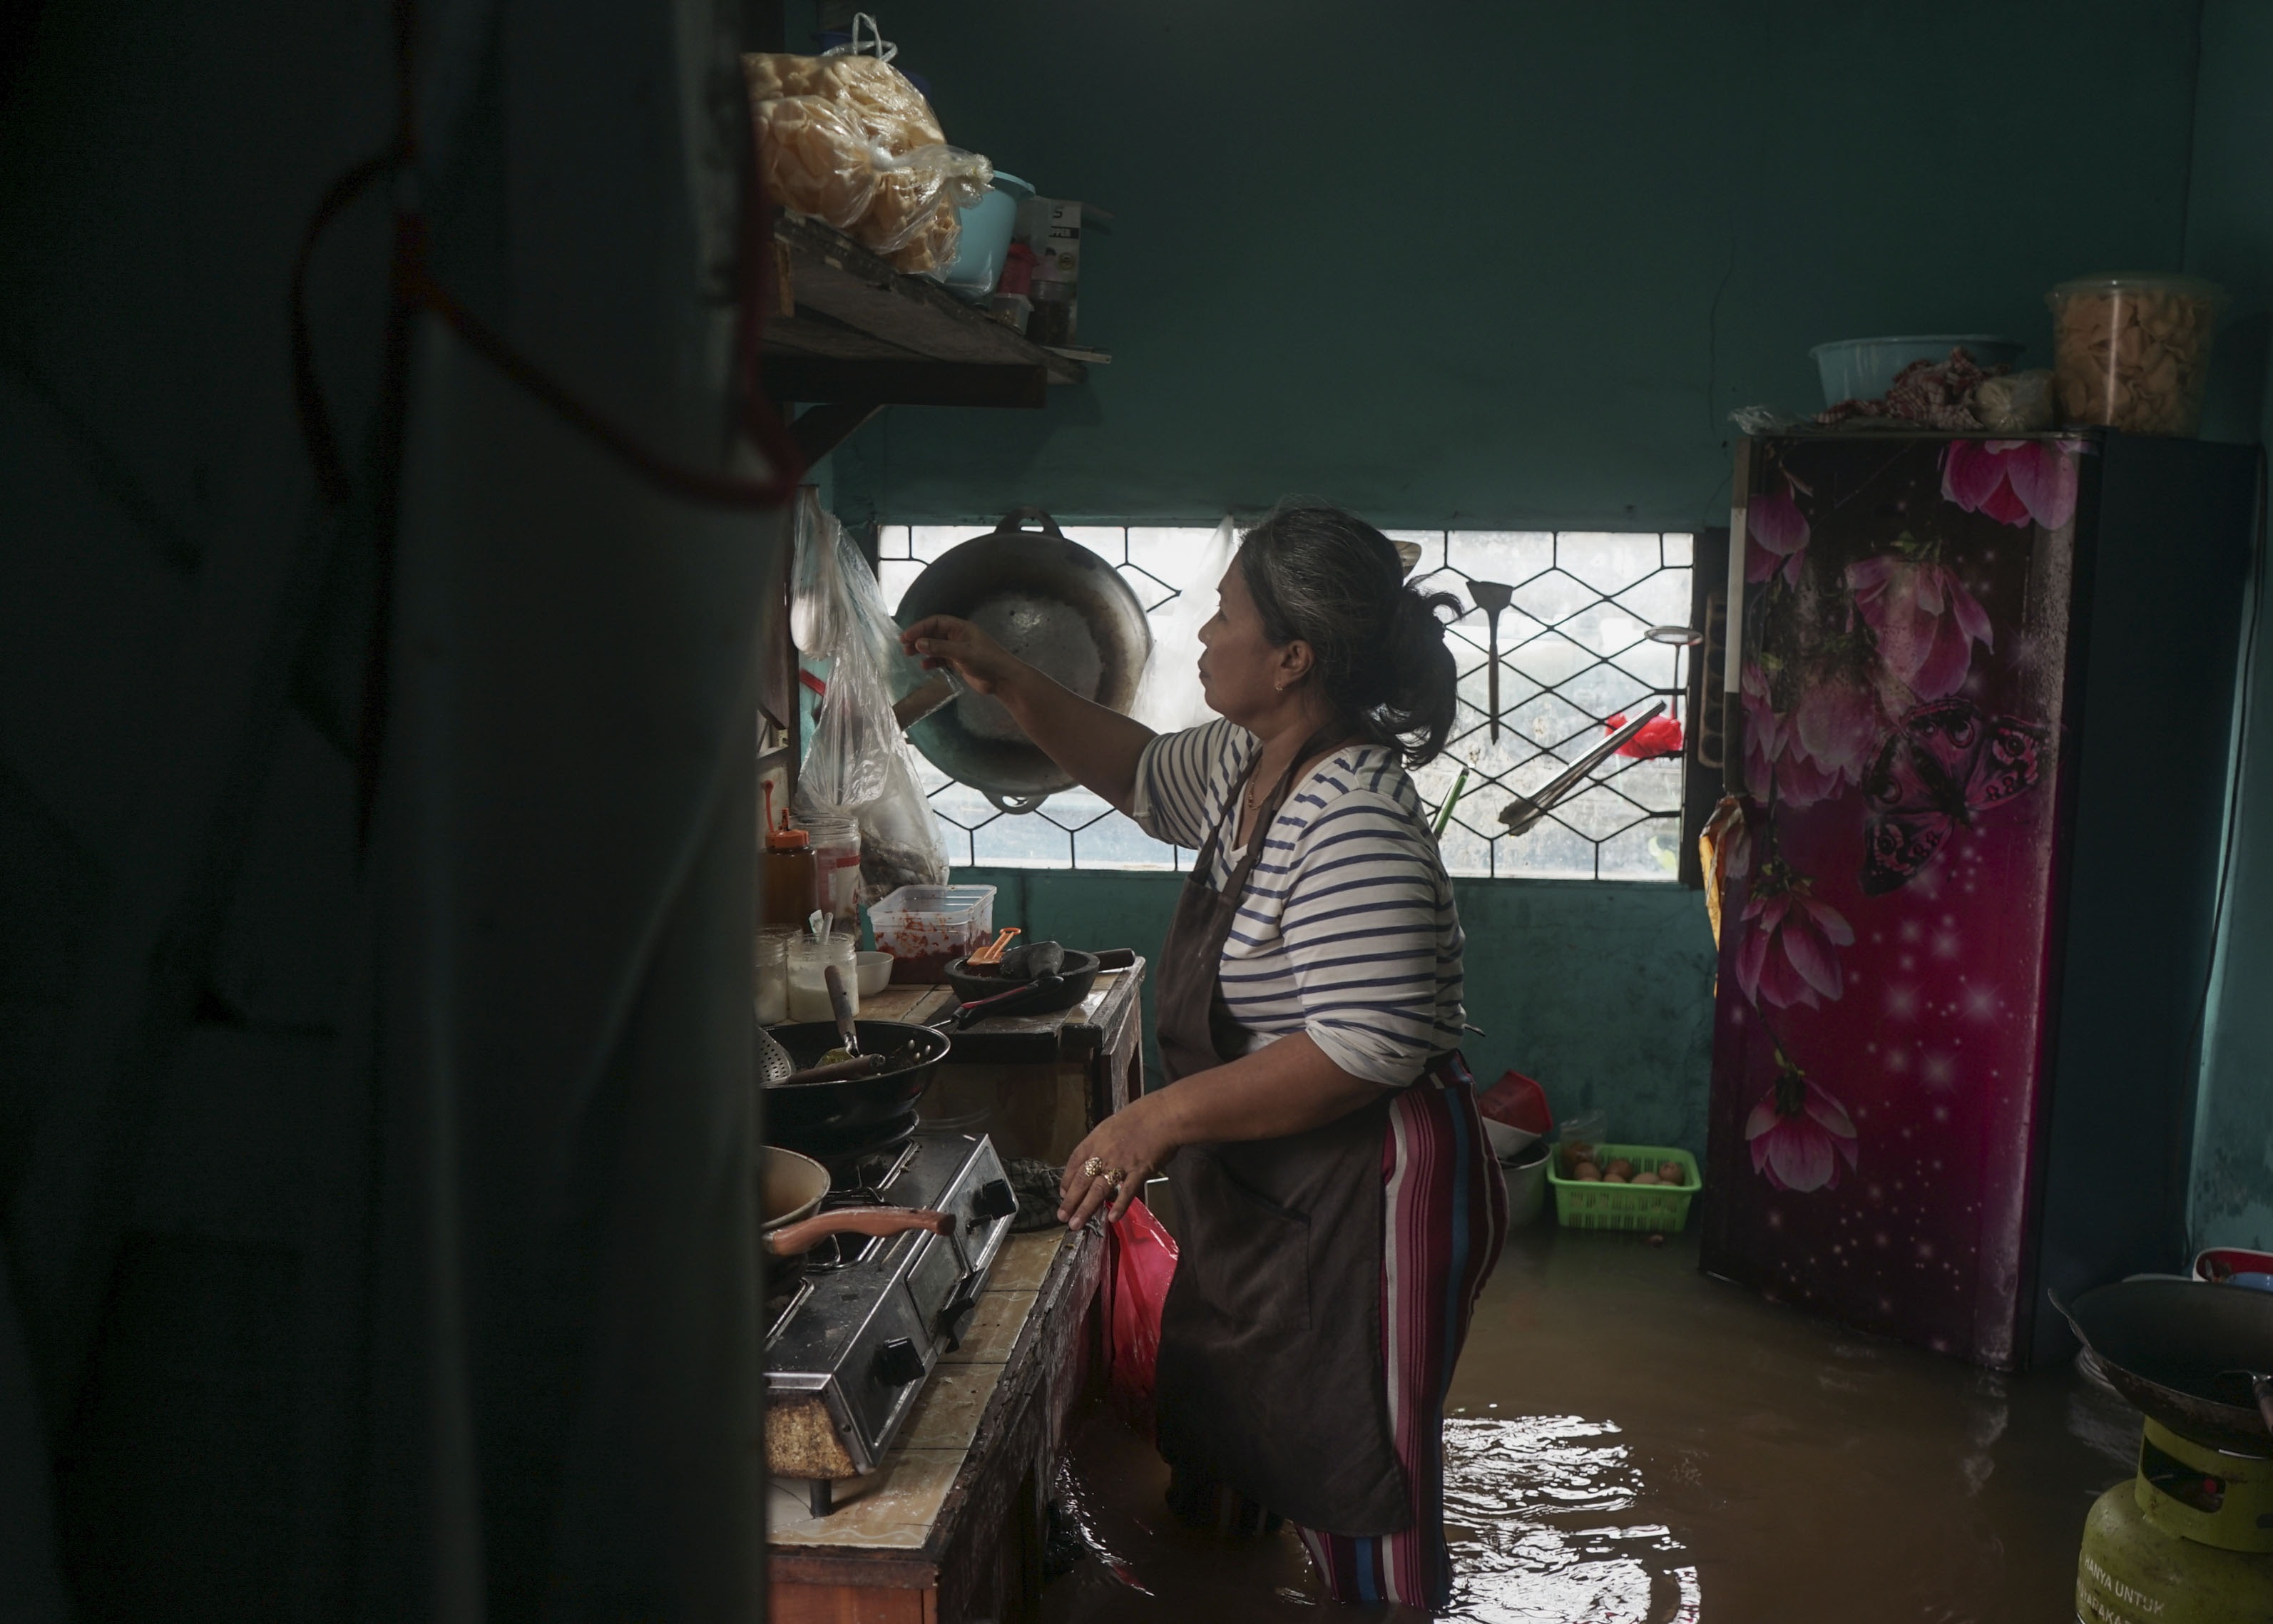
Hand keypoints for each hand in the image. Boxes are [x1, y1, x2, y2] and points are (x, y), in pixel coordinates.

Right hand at [900, 614, 1022, 696]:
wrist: (1003, 680)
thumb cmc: (986, 661)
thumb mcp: (962, 653)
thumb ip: (940, 648)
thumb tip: (918, 643)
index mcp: (961, 628)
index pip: (936, 622)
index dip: (920, 628)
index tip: (906, 636)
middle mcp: (959, 636)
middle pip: (934, 633)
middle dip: (919, 638)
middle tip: (904, 646)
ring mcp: (959, 650)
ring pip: (936, 646)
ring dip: (923, 650)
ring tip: (909, 655)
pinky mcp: (959, 663)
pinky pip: (941, 659)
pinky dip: (932, 661)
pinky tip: (925, 667)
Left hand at [1058, 1091, 1179, 1227]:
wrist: (1164, 1115)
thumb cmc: (1142, 1116)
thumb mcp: (1113, 1125)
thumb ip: (1103, 1143)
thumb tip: (1097, 1157)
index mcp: (1095, 1140)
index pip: (1074, 1163)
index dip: (1066, 1180)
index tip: (1063, 1193)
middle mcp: (1104, 1153)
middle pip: (1082, 1180)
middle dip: (1070, 1201)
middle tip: (1062, 1217)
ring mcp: (1121, 1164)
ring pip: (1098, 1189)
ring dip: (1086, 1208)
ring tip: (1076, 1224)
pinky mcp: (1139, 1172)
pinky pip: (1126, 1192)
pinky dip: (1119, 1206)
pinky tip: (1111, 1218)